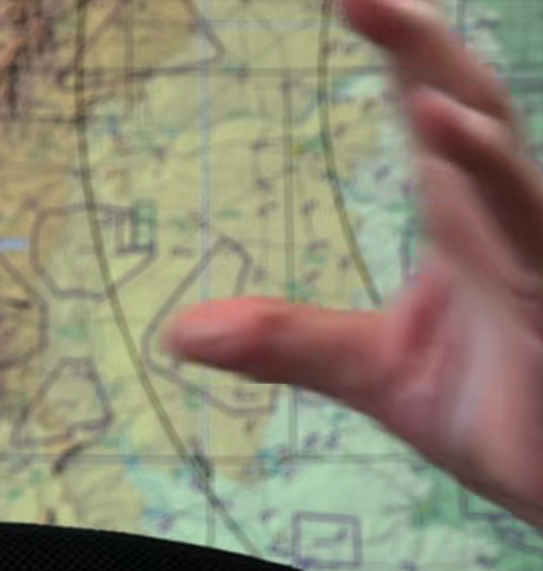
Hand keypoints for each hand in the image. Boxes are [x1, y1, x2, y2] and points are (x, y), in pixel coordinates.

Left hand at [163, 0, 542, 529]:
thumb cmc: (500, 415)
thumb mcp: (373, 372)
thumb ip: (286, 343)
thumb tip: (178, 332)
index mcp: (463, 219)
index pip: (426, 110)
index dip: (395, 44)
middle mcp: (504, 219)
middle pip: (463, 102)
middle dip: (414, 39)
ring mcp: (535, 252)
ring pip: (500, 151)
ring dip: (448, 88)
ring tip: (387, 21)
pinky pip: (529, 221)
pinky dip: (494, 173)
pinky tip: (449, 131)